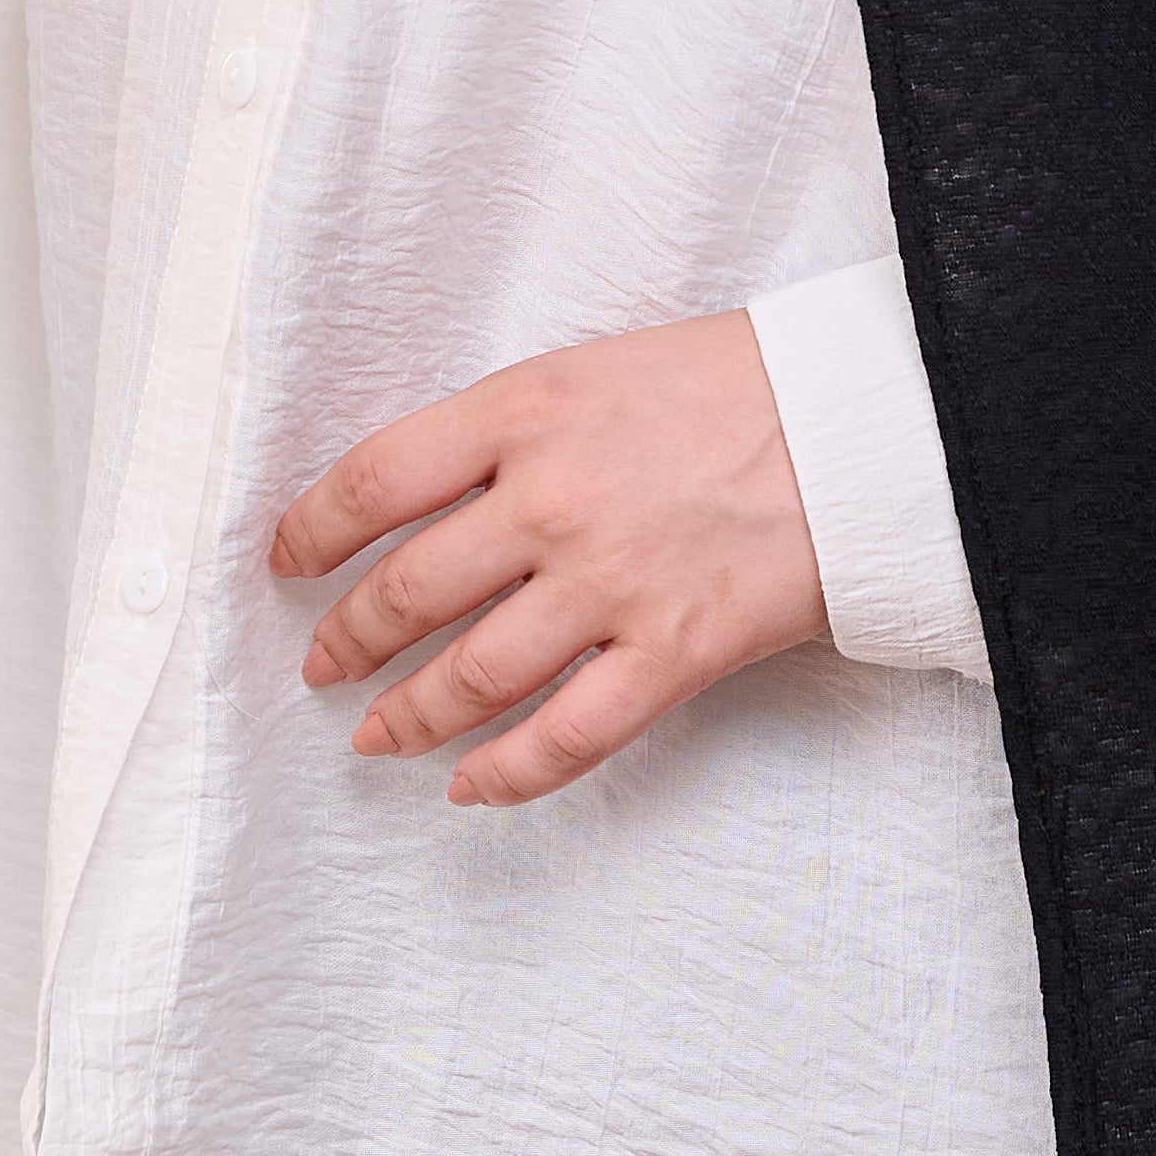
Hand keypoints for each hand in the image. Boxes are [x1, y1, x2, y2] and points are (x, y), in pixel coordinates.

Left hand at [271, 309, 829, 806]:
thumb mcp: (601, 368)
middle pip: (408, 590)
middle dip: (349, 638)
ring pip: (470, 675)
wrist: (867, 421)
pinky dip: (506, 773)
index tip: (288, 560)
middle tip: (322, 663)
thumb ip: (514, 430)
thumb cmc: (739, 382)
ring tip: (376, 735)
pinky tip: (469, 787)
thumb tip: (431, 501)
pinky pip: (564, 736)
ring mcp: (610, 583)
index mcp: (526, 409)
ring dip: (408, 715)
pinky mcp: (673, 653)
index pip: (376, 480)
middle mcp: (551, 499)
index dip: (313, 530)